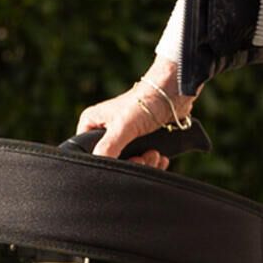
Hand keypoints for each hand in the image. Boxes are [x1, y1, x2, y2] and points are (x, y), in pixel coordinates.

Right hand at [75, 65, 192, 168]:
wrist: (173, 94)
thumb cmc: (144, 103)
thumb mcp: (122, 127)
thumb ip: (107, 148)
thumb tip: (100, 168)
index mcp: (91, 124)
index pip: (89, 153)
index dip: (106, 163)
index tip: (125, 162)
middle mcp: (105, 131)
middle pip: (112, 161)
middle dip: (132, 164)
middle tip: (143, 159)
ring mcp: (123, 137)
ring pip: (130, 162)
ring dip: (145, 163)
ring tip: (155, 154)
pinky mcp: (141, 141)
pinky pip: (143, 161)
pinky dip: (152, 163)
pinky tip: (161, 158)